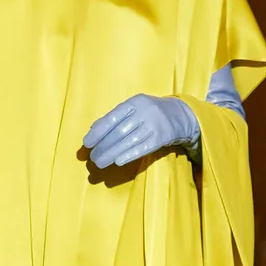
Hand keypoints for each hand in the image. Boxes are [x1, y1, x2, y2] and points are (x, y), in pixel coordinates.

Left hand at [83, 93, 199, 169]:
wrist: (178, 115)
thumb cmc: (148, 113)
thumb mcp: (134, 109)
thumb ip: (116, 118)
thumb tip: (93, 132)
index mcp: (134, 103)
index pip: (112, 118)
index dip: (98, 132)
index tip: (87, 143)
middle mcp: (144, 112)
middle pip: (119, 132)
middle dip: (103, 146)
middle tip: (92, 158)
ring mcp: (154, 125)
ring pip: (129, 142)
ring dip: (112, 154)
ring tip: (100, 163)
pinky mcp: (161, 138)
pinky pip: (142, 148)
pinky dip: (129, 155)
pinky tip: (117, 162)